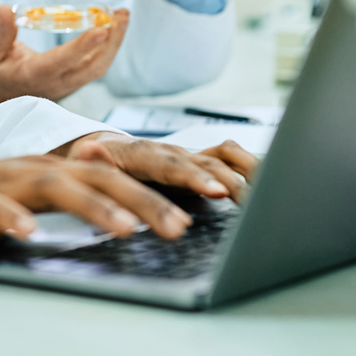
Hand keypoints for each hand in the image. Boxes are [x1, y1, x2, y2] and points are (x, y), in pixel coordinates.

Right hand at [0, 4, 128, 103]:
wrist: (3, 100)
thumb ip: (0, 33)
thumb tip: (5, 9)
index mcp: (35, 75)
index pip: (63, 61)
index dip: (84, 46)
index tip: (102, 28)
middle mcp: (57, 83)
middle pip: (93, 67)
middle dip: (113, 41)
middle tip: (122, 14)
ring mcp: (69, 84)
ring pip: (99, 67)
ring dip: (115, 42)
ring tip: (122, 15)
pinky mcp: (75, 81)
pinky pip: (96, 65)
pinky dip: (108, 46)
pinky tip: (113, 26)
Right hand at [0, 137, 257, 252]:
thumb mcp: (34, 200)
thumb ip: (75, 202)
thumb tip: (130, 218)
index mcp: (56, 170)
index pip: (116, 175)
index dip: (159, 188)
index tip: (201, 207)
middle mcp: (36, 169)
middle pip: (98, 177)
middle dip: (144, 200)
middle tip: (182, 227)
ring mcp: (4, 181)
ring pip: (55, 187)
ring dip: (93, 208)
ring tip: (126, 231)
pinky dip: (13, 219)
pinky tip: (30, 235)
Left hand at [53, 132, 256, 204]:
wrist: (100, 150)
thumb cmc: (93, 164)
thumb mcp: (85, 164)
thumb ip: (94, 162)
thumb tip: (90, 151)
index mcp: (143, 153)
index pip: (172, 165)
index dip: (196, 178)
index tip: (218, 191)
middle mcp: (171, 150)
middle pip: (207, 164)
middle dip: (232, 184)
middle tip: (254, 205)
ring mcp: (188, 154)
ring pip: (225, 158)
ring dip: (248, 174)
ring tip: (269, 198)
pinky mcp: (199, 161)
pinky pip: (230, 156)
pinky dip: (250, 166)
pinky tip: (269, 185)